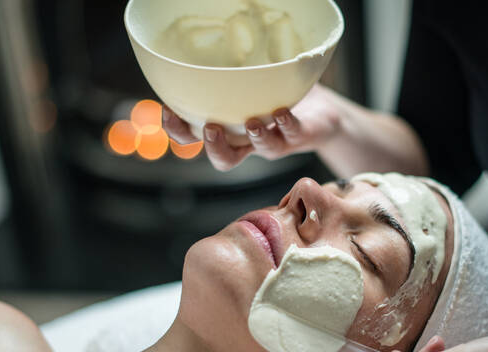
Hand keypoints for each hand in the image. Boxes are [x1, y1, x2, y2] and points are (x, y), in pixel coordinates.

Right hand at [163, 84, 341, 170]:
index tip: (168, 110)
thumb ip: (226, 81)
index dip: (178, 132)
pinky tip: (280, 111)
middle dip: (215, 148)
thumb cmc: (275, 99)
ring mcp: (274, 142)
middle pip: (225, 159)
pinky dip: (285, 123)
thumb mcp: (246, 89)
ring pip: (261, 149)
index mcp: (228, 132)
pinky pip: (291, 133)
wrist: (319, 115)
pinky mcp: (298, 135)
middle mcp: (248, 142)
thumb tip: (197, 56)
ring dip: (256, 136)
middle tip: (209, 128)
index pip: (194, 139)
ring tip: (252, 123)